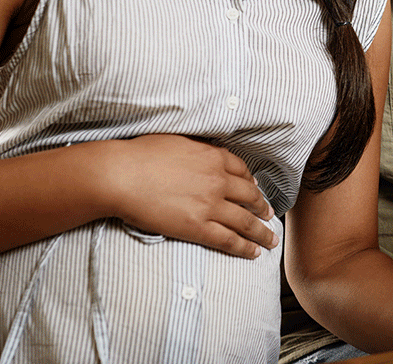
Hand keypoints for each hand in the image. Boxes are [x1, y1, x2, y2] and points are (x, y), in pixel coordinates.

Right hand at [97, 135, 276, 259]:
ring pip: (245, 221)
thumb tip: (207, 151)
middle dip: (262, 207)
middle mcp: (218, 181)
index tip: (255, 189)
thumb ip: (198, 148)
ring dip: (262, 231)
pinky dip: (245, 247)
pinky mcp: (198, 227)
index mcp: (213, 157)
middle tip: (268, 214)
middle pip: (250, 196)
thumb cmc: (141, 155)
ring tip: (271, 239)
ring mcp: (210, 205)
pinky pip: (228, 240)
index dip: (251, 182)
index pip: (242, 171)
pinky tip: (254, 252)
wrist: (121, 175)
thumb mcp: (178, 140)